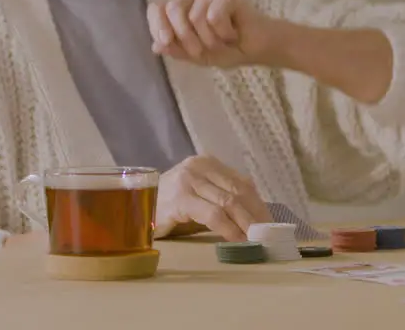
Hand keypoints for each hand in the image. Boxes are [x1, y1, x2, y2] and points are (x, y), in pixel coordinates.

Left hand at [147, 0, 274, 66]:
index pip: (157, 8)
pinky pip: (214, 16)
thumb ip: (176, 49)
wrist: (257, 49)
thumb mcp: (197, 56)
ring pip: (196, 17)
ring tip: (223, 41)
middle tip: (200, 52)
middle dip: (186, 37)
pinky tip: (234, 32)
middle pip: (174, 9)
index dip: (157, 24)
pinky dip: (224, 32)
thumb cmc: (227, 49)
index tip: (165, 41)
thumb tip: (155, 46)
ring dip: (210, 39)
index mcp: (180, 7)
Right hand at [154, 155, 270, 240]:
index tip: (271, 224)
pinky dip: (229, 228)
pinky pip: (213, 214)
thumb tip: (256, 217)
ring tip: (257, 240)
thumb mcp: (198, 195)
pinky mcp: (180, 198)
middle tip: (268, 236)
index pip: (242, 183)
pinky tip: (237, 240)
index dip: (259, 204)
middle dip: (256, 215)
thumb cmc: (169, 206)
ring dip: (247, 224)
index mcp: (206, 162)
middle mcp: (198, 166)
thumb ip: (222, 197)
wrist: (132, 208)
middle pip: (238, 191)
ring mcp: (188, 180)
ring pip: (229, 202)